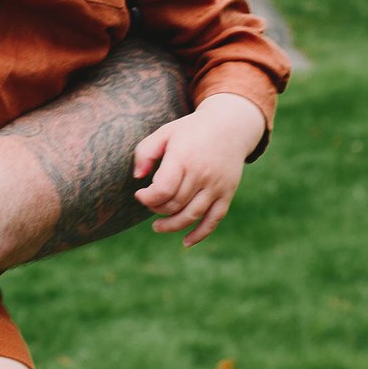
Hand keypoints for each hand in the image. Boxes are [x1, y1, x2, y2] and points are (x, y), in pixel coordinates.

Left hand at [132, 94, 265, 245]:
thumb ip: (145, 152)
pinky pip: (214, 219)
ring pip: (192, 215)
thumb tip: (138, 177)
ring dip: (172, 226)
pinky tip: (185, 242)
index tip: (140, 194)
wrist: (230, 125)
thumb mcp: (165, 132)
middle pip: (175, 204)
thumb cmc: (191, 130)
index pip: (163, 190)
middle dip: (157, 209)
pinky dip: (200, 234)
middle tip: (150, 203)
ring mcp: (217, 186)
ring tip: (157, 227)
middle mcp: (202, 174)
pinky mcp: (227, 193)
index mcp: (184, 158)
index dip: (147, 198)